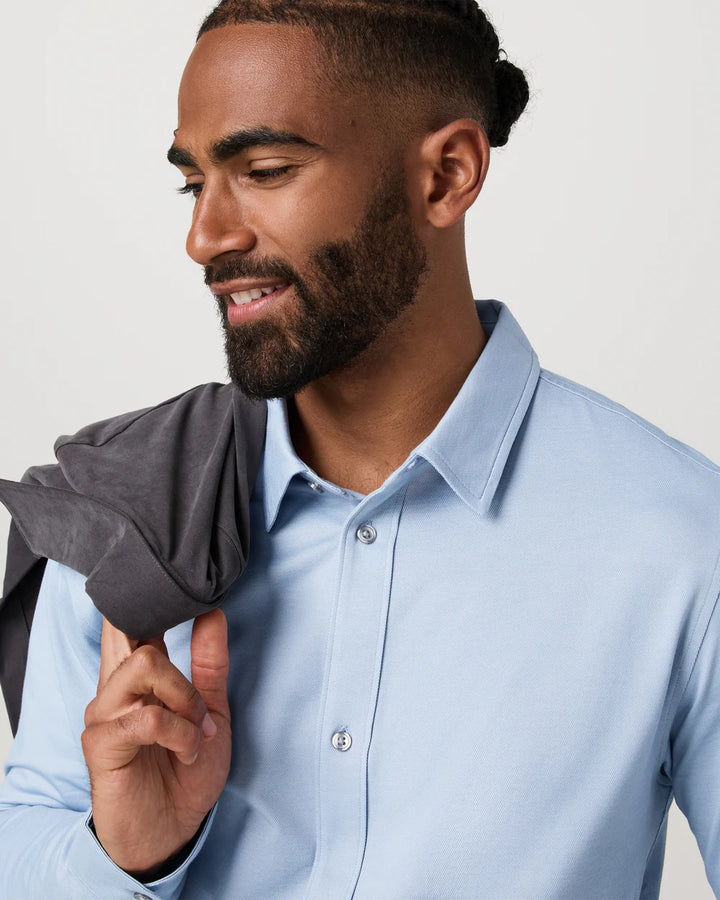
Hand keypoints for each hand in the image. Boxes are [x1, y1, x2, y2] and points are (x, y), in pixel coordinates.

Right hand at [81, 608, 230, 879]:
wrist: (174, 828)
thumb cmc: (188, 769)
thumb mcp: (211, 709)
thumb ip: (210, 661)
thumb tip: (213, 610)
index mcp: (137, 674)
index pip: (132, 619)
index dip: (155, 602)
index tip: (192, 597)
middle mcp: (115, 686)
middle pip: (131, 627)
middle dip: (176, 644)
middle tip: (199, 693)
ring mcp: (103, 712)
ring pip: (144, 663)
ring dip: (185, 697)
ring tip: (197, 730)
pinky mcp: (100, 743)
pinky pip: (147, 717)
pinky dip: (180, 732)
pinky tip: (187, 751)